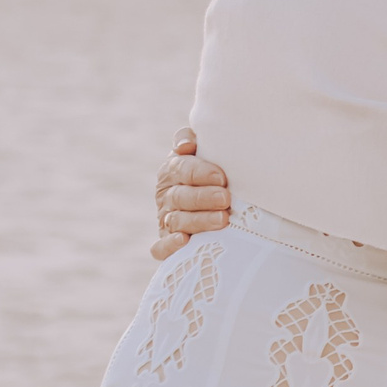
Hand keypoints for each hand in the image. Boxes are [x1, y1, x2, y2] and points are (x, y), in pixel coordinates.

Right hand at [150, 127, 233, 260]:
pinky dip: (169, 246)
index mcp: (172, 171)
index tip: (221, 177)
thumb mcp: (204, 150)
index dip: (199, 172)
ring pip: (177, 221)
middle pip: (180, 197)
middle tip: (226, 199)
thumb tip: (185, 145)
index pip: (181, 169)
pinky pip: (160, 247)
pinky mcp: (166, 243)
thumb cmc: (214, 169)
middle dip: (203, 198)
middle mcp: (166, 196)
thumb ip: (190, 139)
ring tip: (222, 220)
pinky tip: (184, 241)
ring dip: (198, 221)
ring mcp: (166, 220)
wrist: (216, 195)